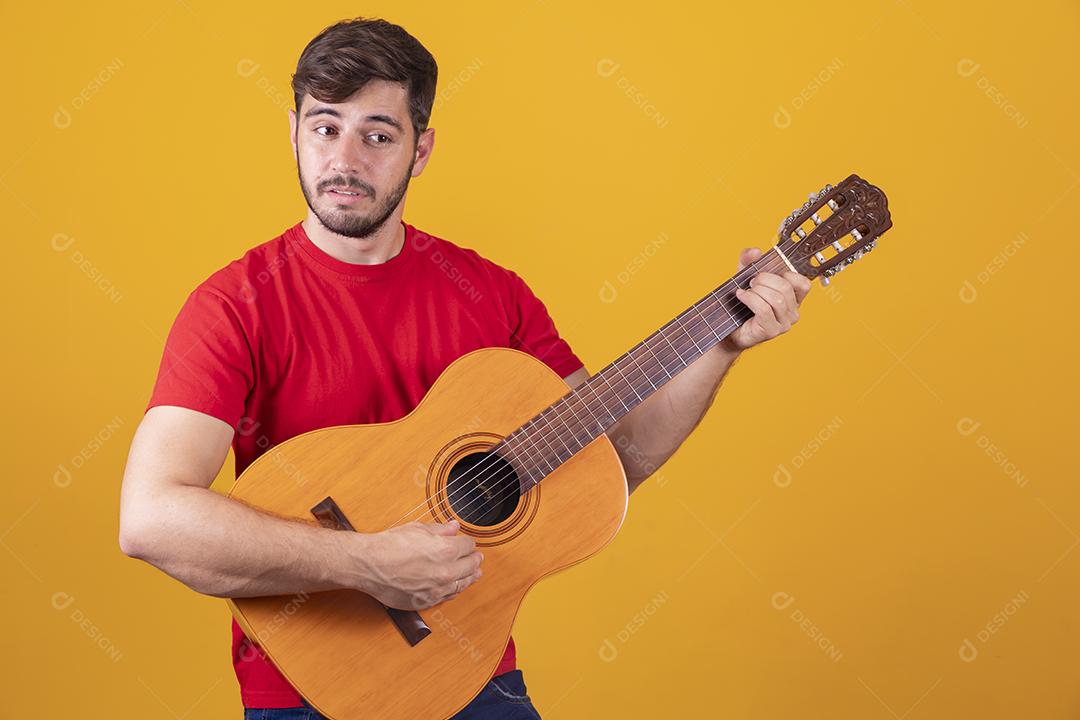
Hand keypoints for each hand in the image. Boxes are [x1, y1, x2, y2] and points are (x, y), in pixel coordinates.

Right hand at [349, 519, 483, 610]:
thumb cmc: (389, 545)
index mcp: (446, 550)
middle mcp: (445, 572)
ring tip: (475, 574)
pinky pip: (448, 596)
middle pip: (470, 566)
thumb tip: (454, 527)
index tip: (468, 542)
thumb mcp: (417, 528)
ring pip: (462, 584)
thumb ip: (440, 529)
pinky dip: (455, 590)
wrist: (369, 565)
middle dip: (475, 560)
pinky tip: (457, 586)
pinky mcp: (426, 601)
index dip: (468, 543)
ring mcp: (437, 589)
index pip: (468, 546)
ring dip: (470, 577)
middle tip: (478, 558)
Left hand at [721, 247, 811, 351]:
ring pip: (776, 299)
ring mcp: (783, 324)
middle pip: (786, 288)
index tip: (769, 272)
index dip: (787, 273)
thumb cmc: (741, 305)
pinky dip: (750, 299)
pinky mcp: (771, 331)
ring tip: (746, 290)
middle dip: (765, 279)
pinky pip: (764, 309)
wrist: (729, 329)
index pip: (803, 284)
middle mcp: (792, 313)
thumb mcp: (745, 277)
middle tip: (752, 281)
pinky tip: (741, 296)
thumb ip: (749, 261)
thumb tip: (755, 251)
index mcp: (793, 299)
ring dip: (757, 290)